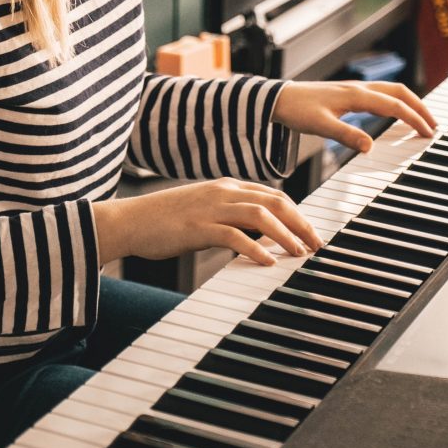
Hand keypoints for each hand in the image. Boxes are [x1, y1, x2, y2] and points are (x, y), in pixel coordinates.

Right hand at [93, 178, 323, 266]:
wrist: (130, 221)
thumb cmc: (165, 220)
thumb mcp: (204, 211)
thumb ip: (231, 217)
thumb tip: (259, 234)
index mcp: (227, 187)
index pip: (273, 195)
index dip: (297, 213)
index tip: (311, 232)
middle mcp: (223, 192)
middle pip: (274, 201)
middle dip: (300, 223)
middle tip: (317, 244)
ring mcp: (210, 208)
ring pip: (260, 215)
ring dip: (285, 234)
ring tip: (299, 253)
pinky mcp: (197, 227)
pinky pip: (233, 235)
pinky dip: (254, 247)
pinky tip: (267, 261)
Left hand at [271, 80, 436, 153]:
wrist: (278, 98)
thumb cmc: (297, 110)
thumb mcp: (321, 126)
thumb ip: (346, 135)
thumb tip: (371, 147)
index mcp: (356, 96)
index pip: (394, 105)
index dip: (413, 118)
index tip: (427, 133)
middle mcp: (359, 89)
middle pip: (399, 92)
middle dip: (419, 107)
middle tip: (433, 125)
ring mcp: (355, 89)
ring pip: (391, 91)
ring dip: (409, 102)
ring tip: (421, 119)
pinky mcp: (349, 93)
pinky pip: (380, 94)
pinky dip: (395, 102)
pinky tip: (395, 113)